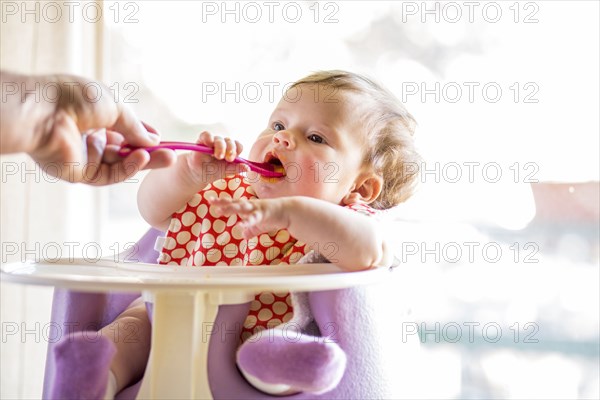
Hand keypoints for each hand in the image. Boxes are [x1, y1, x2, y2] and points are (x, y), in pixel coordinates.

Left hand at [1, 71, 175, 184]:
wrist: (44, 113)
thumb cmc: (75, 99)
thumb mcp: (115, 106)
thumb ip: (135, 127)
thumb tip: (153, 141)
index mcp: (93, 115)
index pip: (123, 129)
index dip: (142, 134)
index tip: (160, 138)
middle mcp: (89, 136)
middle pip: (126, 149)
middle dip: (150, 151)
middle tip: (172, 154)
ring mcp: (85, 156)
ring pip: (121, 163)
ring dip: (144, 161)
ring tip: (167, 157)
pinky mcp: (81, 173)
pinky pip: (110, 174)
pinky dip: (128, 168)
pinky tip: (142, 158)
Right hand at [186, 131, 248, 182]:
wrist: (197, 174)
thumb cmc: (213, 171)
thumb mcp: (225, 171)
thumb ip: (236, 168)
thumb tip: (248, 168)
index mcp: (231, 151)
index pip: (238, 146)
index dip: (237, 149)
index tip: (235, 158)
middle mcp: (223, 144)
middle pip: (230, 142)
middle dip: (231, 149)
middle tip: (229, 159)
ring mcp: (213, 141)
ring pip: (219, 139)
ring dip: (220, 147)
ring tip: (218, 156)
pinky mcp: (202, 140)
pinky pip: (206, 134)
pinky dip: (208, 138)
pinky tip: (209, 143)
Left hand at [209, 197, 290, 239]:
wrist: (289, 211)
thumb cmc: (274, 217)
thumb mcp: (260, 225)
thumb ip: (251, 230)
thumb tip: (244, 235)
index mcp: (248, 207)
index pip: (232, 203)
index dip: (222, 202)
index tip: (210, 200)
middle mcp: (251, 205)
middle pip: (234, 203)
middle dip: (222, 202)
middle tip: (210, 201)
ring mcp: (257, 209)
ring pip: (242, 208)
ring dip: (231, 209)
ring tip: (220, 211)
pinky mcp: (264, 214)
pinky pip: (253, 218)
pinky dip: (246, 222)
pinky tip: (239, 225)